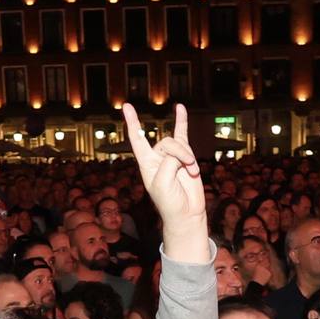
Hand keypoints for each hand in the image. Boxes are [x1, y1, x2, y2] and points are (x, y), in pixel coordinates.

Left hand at [123, 102, 206, 241]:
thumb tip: (180, 154)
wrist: (187, 213)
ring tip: (193, 172)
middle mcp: (158, 158)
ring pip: (180, 143)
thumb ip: (169, 163)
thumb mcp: (163, 183)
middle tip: (188, 167)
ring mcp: (172, 156)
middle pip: (167, 142)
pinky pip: (183, 135)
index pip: (137, 139)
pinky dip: (182, 121)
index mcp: (146, 163)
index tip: (126, 106)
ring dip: (189, 157)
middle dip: (179, 152)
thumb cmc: (170, 202)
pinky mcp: (186, 157)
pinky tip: (180, 108)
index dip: (132, 123)